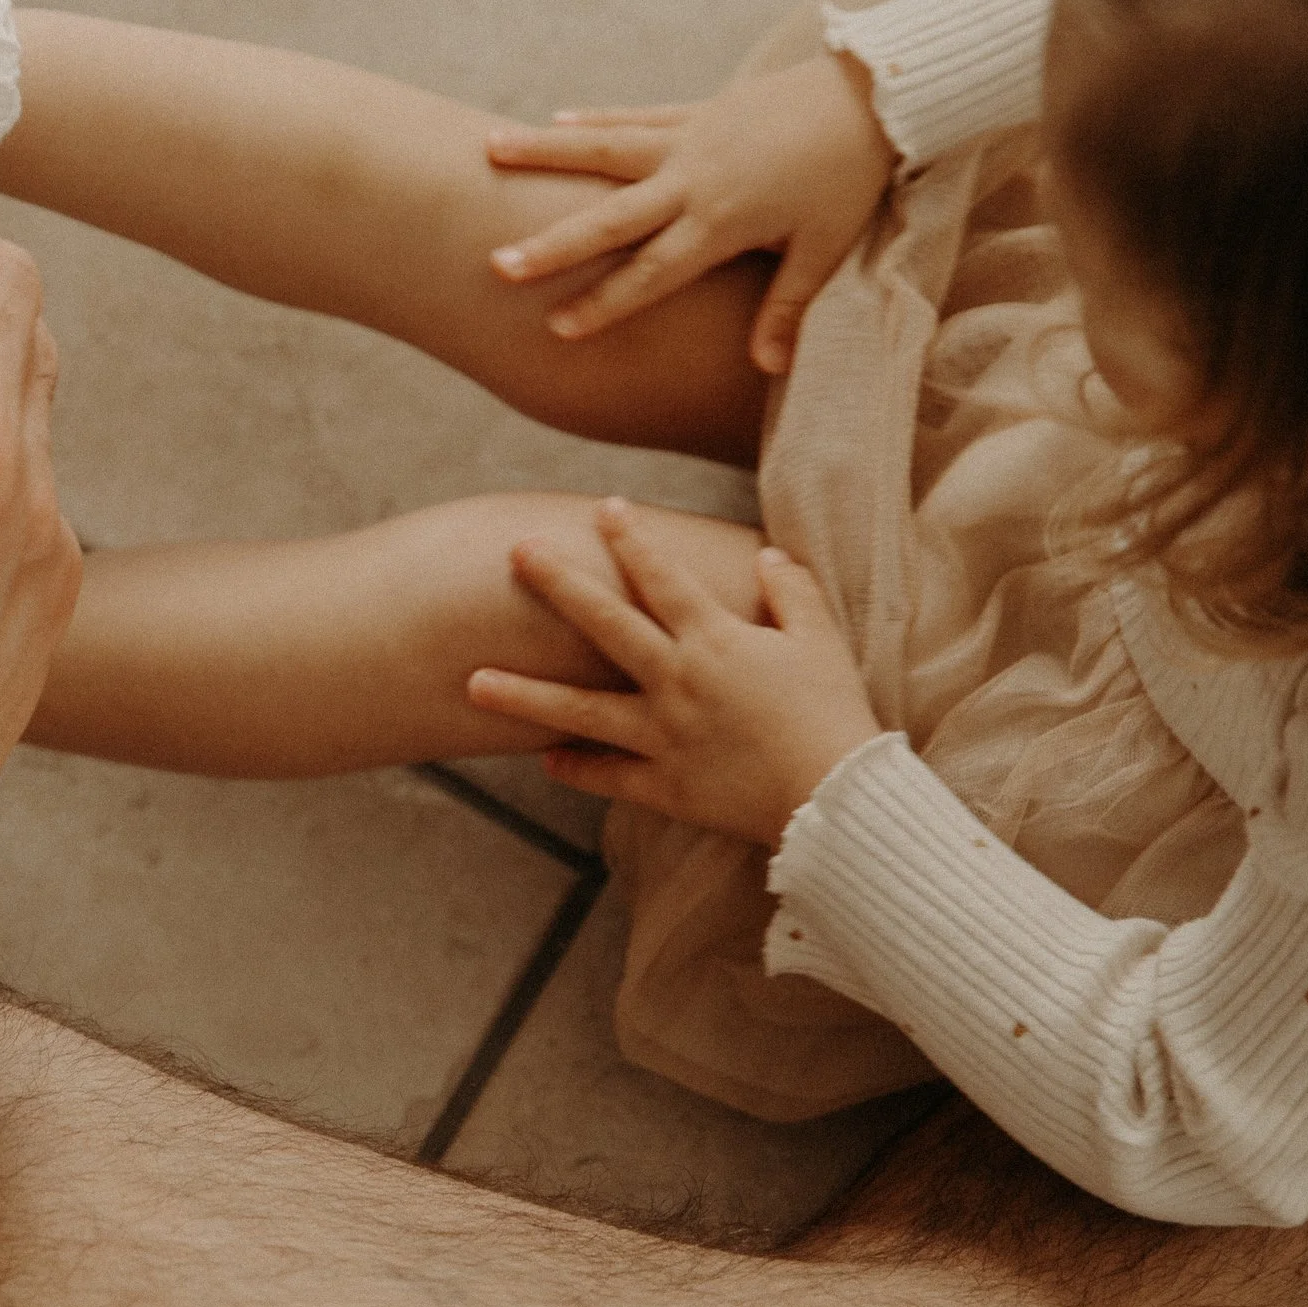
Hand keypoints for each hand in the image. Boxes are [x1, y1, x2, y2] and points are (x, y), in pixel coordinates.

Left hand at [465, 499, 880, 844]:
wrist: (836, 797)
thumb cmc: (833, 713)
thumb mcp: (821, 642)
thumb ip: (791, 594)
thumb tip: (766, 556)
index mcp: (714, 640)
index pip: (662, 577)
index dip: (632, 539)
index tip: (604, 508)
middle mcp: (677, 680)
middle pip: (604, 624)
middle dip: (557, 583)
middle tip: (516, 552)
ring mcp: (663, 735)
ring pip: (578, 711)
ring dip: (522, 695)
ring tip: (471, 682)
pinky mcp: (664, 785)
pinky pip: (608, 776)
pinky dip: (576, 769)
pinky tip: (543, 760)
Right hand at [483, 53, 896, 372]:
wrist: (877, 92)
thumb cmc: (851, 177)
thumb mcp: (826, 247)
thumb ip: (788, 306)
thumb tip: (766, 367)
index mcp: (724, 221)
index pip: (654, 273)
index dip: (606, 303)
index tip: (558, 328)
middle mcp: (695, 179)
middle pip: (611, 218)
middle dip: (553, 244)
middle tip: (498, 265)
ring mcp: (691, 138)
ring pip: (605, 148)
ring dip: (545, 152)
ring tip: (487, 149)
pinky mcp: (699, 111)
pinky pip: (636, 116)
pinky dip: (594, 119)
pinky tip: (553, 119)